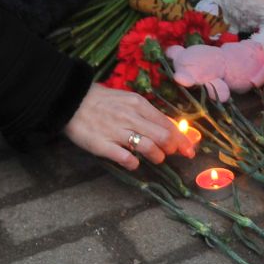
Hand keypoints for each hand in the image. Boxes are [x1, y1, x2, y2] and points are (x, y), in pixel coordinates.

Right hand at [63, 83, 195, 170]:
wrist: (72, 100)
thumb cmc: (103, 101)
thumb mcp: (129, 100)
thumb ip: (148, 114)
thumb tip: (169, 127)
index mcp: (138, 104)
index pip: (167, 124)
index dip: (182, 139)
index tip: (190, 149)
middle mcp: (130, 117)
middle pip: (162, 136)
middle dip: (173, 148)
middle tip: (173, 154)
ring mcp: (116, 131)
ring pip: (147, 147)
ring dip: (157, 156)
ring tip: (156, 158)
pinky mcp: (102, 145)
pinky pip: (125, 157)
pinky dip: (134, 163)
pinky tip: (134, 163)